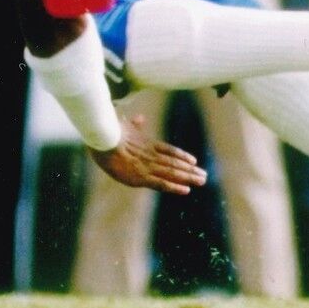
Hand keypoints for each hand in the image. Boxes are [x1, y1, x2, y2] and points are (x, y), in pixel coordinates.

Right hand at [88, 115, 207, 193]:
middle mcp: (151, 155)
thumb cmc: (110, 133)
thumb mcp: (124, 126)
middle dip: (190, 170)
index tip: (194, 161)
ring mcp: (148, 167)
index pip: (169, 150)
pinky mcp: (142, 178)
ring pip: (172, 173)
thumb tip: (141, 117)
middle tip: (204, 175)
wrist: (104, 141)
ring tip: (202, 181)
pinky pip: (162, 184)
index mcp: (147, 144)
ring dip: (188, 177)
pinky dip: (175, 187)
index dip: (182, 156)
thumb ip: (134, 124)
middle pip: (175, 163)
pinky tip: (186, 190)